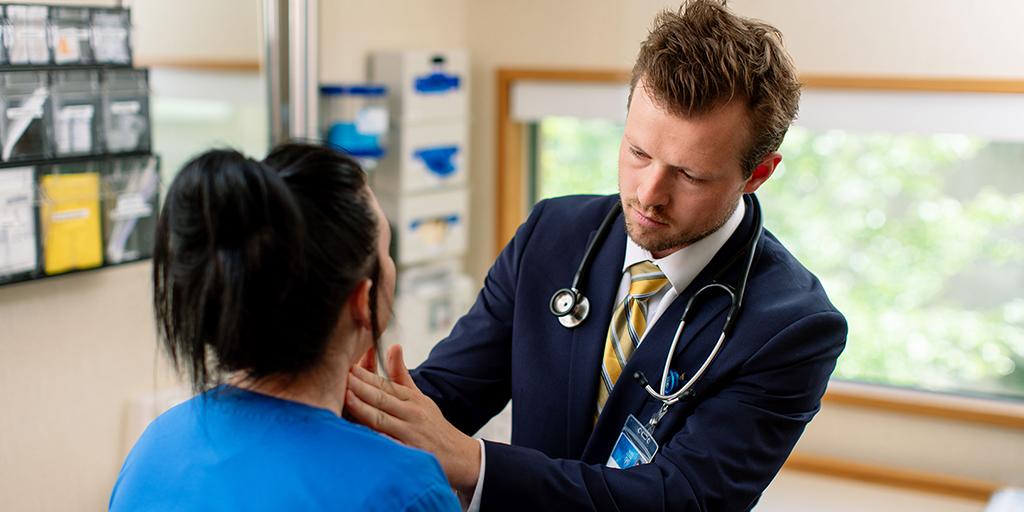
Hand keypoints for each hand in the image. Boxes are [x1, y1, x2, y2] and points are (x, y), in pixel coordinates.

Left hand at [346, 344, 480, 493]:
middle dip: (359, 387)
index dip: (365, 376)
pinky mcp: (410, 454)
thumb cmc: (433, 426)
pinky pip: (390, 446)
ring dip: (363, 408)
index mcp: (412, 399)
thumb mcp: (420, 398)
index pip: (385, 385)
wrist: (460, 456)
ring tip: (345, 397)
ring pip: (382, 419)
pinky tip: (360, 435)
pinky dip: (376, 440)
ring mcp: (410, 434)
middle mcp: (411, 414)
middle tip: (340, 376)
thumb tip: (393, 346)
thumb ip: (401, 375)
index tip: (347, 366)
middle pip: (381, 399)